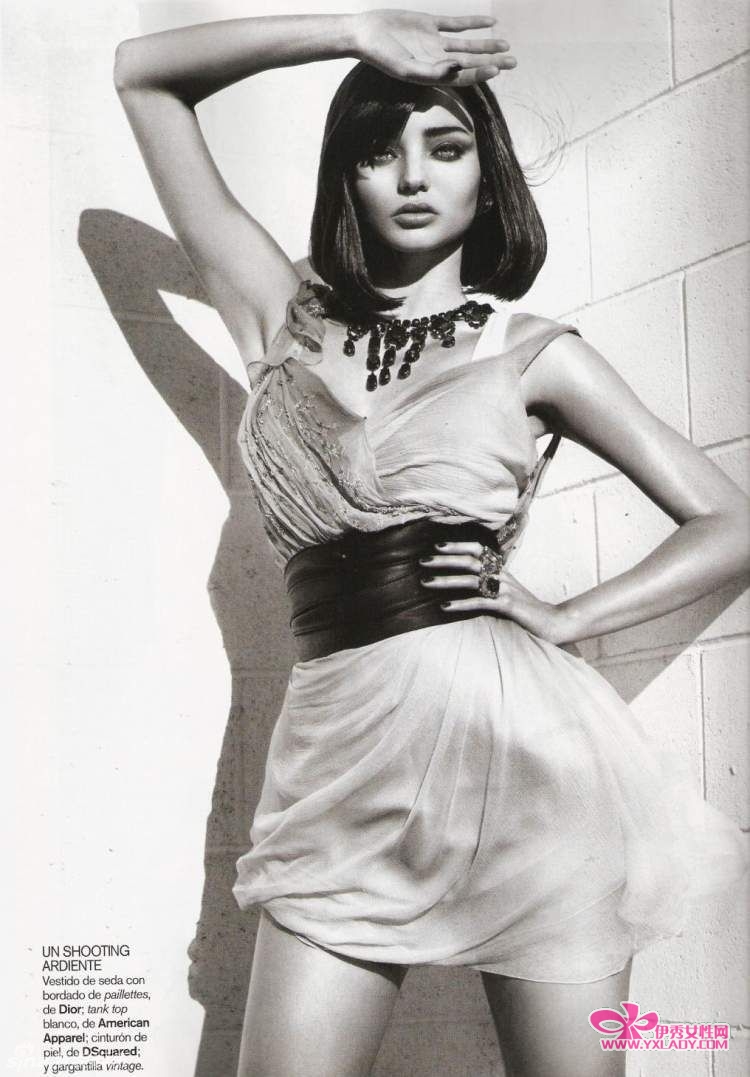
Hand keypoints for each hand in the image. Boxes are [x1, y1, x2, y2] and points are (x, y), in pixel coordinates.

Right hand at [350, 10, 515, 85]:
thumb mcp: (407, 69)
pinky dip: (472, 23)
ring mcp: (434, 42)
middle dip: (492, 62)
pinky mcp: (430, 24)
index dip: (481, 73)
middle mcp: (437, 60)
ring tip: (506, 45)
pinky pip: (455, 24)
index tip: (498, 68)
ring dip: (486, 44)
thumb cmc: (382, 57)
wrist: (365, 34)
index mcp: (434, 75)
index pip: (464, 76)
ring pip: (467, 44)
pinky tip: (489, 23)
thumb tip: (458, 68)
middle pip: (471, 62)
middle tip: (514, 62)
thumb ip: (433, 71)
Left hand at [419, 540, 569, 643]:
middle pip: (470, 561)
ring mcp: (505, 590)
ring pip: (471, 580)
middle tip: (422, 561)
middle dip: (444, 560)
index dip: (457, 546)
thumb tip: (468, 579)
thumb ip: (490, 583)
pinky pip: (479, 603)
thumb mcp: (507, 591)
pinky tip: (445, 606)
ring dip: (446, 580)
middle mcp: (502, 575)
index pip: (477, 550)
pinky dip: (460, 603)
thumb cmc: (526, 609)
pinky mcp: (507, 606)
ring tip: (426, 582)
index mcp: (501, 569)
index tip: (437, 546)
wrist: (553, 622)